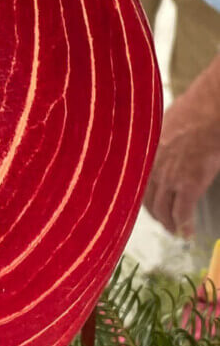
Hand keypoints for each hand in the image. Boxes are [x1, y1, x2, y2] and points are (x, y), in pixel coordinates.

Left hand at [144, 53, 219, 236]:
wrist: (208, 110)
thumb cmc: (192, 110)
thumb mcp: (164, 123)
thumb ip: (160, 138)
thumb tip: (163, 139)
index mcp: (145, 153)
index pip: (137, 183)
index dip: (142, 198)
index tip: (146, 206)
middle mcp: (152, 167)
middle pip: (148, 200)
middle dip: (156, 215)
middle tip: (164, 223)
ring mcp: (169, 177)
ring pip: (163, 210)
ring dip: (169, 224)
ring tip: (176, 231)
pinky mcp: (188, 184)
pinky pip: (182, 213)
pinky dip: (185, 226)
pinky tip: (188, 234)